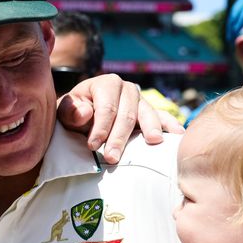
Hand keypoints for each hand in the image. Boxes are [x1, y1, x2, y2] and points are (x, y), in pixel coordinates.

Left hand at [57, 74, 183, 163]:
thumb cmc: (74, 113)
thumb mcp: (65, 111)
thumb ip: (71, 111)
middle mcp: (127, 88)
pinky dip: (170, 125)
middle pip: (126, 114)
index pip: (106, 107)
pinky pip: (163, 117)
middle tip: (112, 158)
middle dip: (119, 138)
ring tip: (153, 142)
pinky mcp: (150, 113)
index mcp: (106, 83)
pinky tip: (178, 134)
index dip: (100, 127)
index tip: (92, 146)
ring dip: (150, 130)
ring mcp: (141, 100)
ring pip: (147, 115)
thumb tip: (85, 113)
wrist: (82, 115)